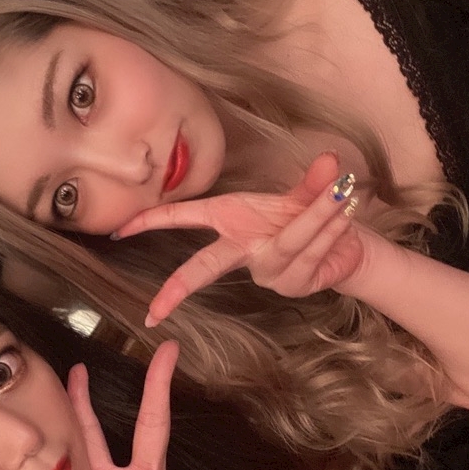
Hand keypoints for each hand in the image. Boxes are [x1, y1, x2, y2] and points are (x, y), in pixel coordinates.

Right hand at [114, 152, 364, 326]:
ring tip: (341, 193)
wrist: (347, 246)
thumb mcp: (307, 194)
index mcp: (232, 220)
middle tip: (155, 309)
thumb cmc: (311, 217)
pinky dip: (329, 230)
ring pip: (283, 245)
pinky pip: (307, 254)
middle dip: (179, 286)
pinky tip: (345, 214)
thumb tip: (330, 159)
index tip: (121, 232)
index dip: (152, 222)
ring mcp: (265, 270)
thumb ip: (314, 181)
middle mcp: (243, 249)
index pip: (185, 220)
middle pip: (205, 267)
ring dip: (314, 218)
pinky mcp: (291, 283)